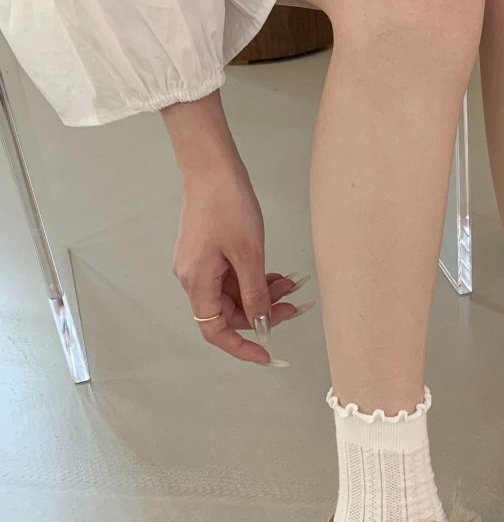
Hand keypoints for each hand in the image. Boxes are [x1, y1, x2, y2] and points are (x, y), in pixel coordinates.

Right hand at [161, 91, 308, 364]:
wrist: (211, 167)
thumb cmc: (228, 205)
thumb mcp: (249, 254)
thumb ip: (255, 294)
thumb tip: (261, 325)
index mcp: (197, 283)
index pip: (215, 331)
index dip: (241, 347)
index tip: (268, 354)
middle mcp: (193, 278)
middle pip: (227, 313)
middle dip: (261, 314)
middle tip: (292, 305)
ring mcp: (199, 264)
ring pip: (233, 294)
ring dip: (261, 294)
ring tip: (289, 285)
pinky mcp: (207, 252)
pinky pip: (231, 277)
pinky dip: (254, 279)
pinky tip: (276, 274)